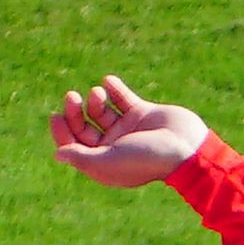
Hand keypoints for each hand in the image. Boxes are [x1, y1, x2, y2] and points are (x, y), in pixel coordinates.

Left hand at [44, 76, 211, 187]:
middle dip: (74, 111)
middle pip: (84, 127)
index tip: (56, 115)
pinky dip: (114, 88)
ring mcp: (128, 129)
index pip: (74, 146)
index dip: (62, 131)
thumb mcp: (109, 161)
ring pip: (101, 111)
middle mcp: (114, 147)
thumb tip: (57, 154)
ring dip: (95, 98)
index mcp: (104, 163)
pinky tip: (109, 81)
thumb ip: (81, 156)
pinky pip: (122, 98)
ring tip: (99, 92)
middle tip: (72, 97)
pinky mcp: (142, 114)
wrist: (187, 149)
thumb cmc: (147, 160)